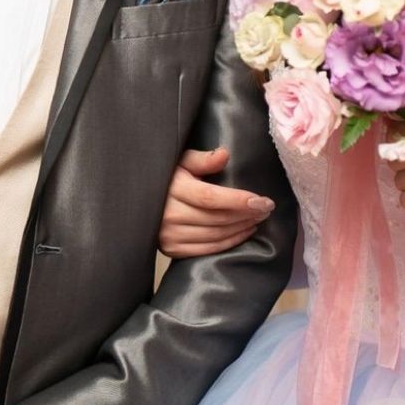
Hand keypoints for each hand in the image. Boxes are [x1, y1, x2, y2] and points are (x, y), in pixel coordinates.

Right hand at [158, 147, 275, 257]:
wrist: (138, 199)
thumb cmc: (165, 176)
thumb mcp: (180, 160)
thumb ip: (203, 159)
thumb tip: (225, 154)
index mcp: (173, 189)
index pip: (211, 198)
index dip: (238, 200)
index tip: (263, 200)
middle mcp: (170, 215)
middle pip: (216, 218)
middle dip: (246, 214)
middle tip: (266, 208)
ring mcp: (170, 235)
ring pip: (215, 235)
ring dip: (241, 228)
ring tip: (259, 219)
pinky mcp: (172, 250)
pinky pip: (207, 249)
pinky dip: (229, 242)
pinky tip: (243, 232)